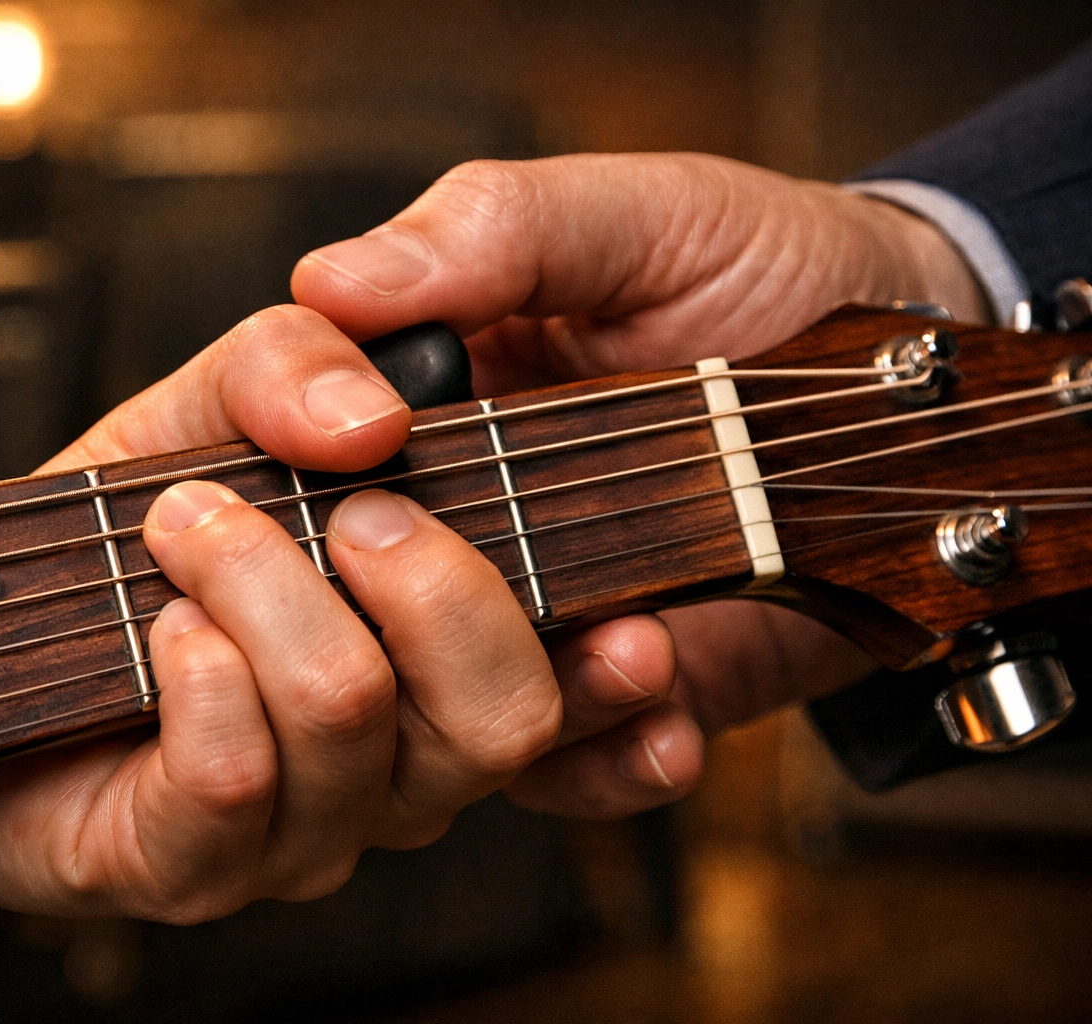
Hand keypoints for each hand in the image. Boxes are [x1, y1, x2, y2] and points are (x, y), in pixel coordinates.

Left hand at [0, 309, 565, 1020]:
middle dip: (434, 581)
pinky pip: (238, 776)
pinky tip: (165, 623)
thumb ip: (299, 368)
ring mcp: (302, 827)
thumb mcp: (214, 404)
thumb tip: (371, 413)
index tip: (642, 635)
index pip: (578, 704)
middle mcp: (397, 764)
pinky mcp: (192, 863)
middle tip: (355, 506)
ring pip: (358, 719)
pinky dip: (202, 669)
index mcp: (435, 664)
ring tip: (190, 523)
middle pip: (501, 717)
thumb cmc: (121, 526)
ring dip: (270, 587)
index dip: (631, 691)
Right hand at [288, 152, 988, 816]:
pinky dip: (604, 760)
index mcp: (403, 379)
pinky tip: (666, 714)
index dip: (282, 409)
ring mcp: (504, 611)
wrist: (907, 394)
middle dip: (389, 583)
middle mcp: (426, 505)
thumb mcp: (638, 217)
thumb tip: (336, 281)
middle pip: (317, 573)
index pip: (258, 395)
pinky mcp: (587, 697)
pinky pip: (549, 775)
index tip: (361, 431)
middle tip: (473, 550)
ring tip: (637, 637)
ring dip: (507, 683)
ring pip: (414, 700)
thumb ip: (494, 228)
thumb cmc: (758, 273)